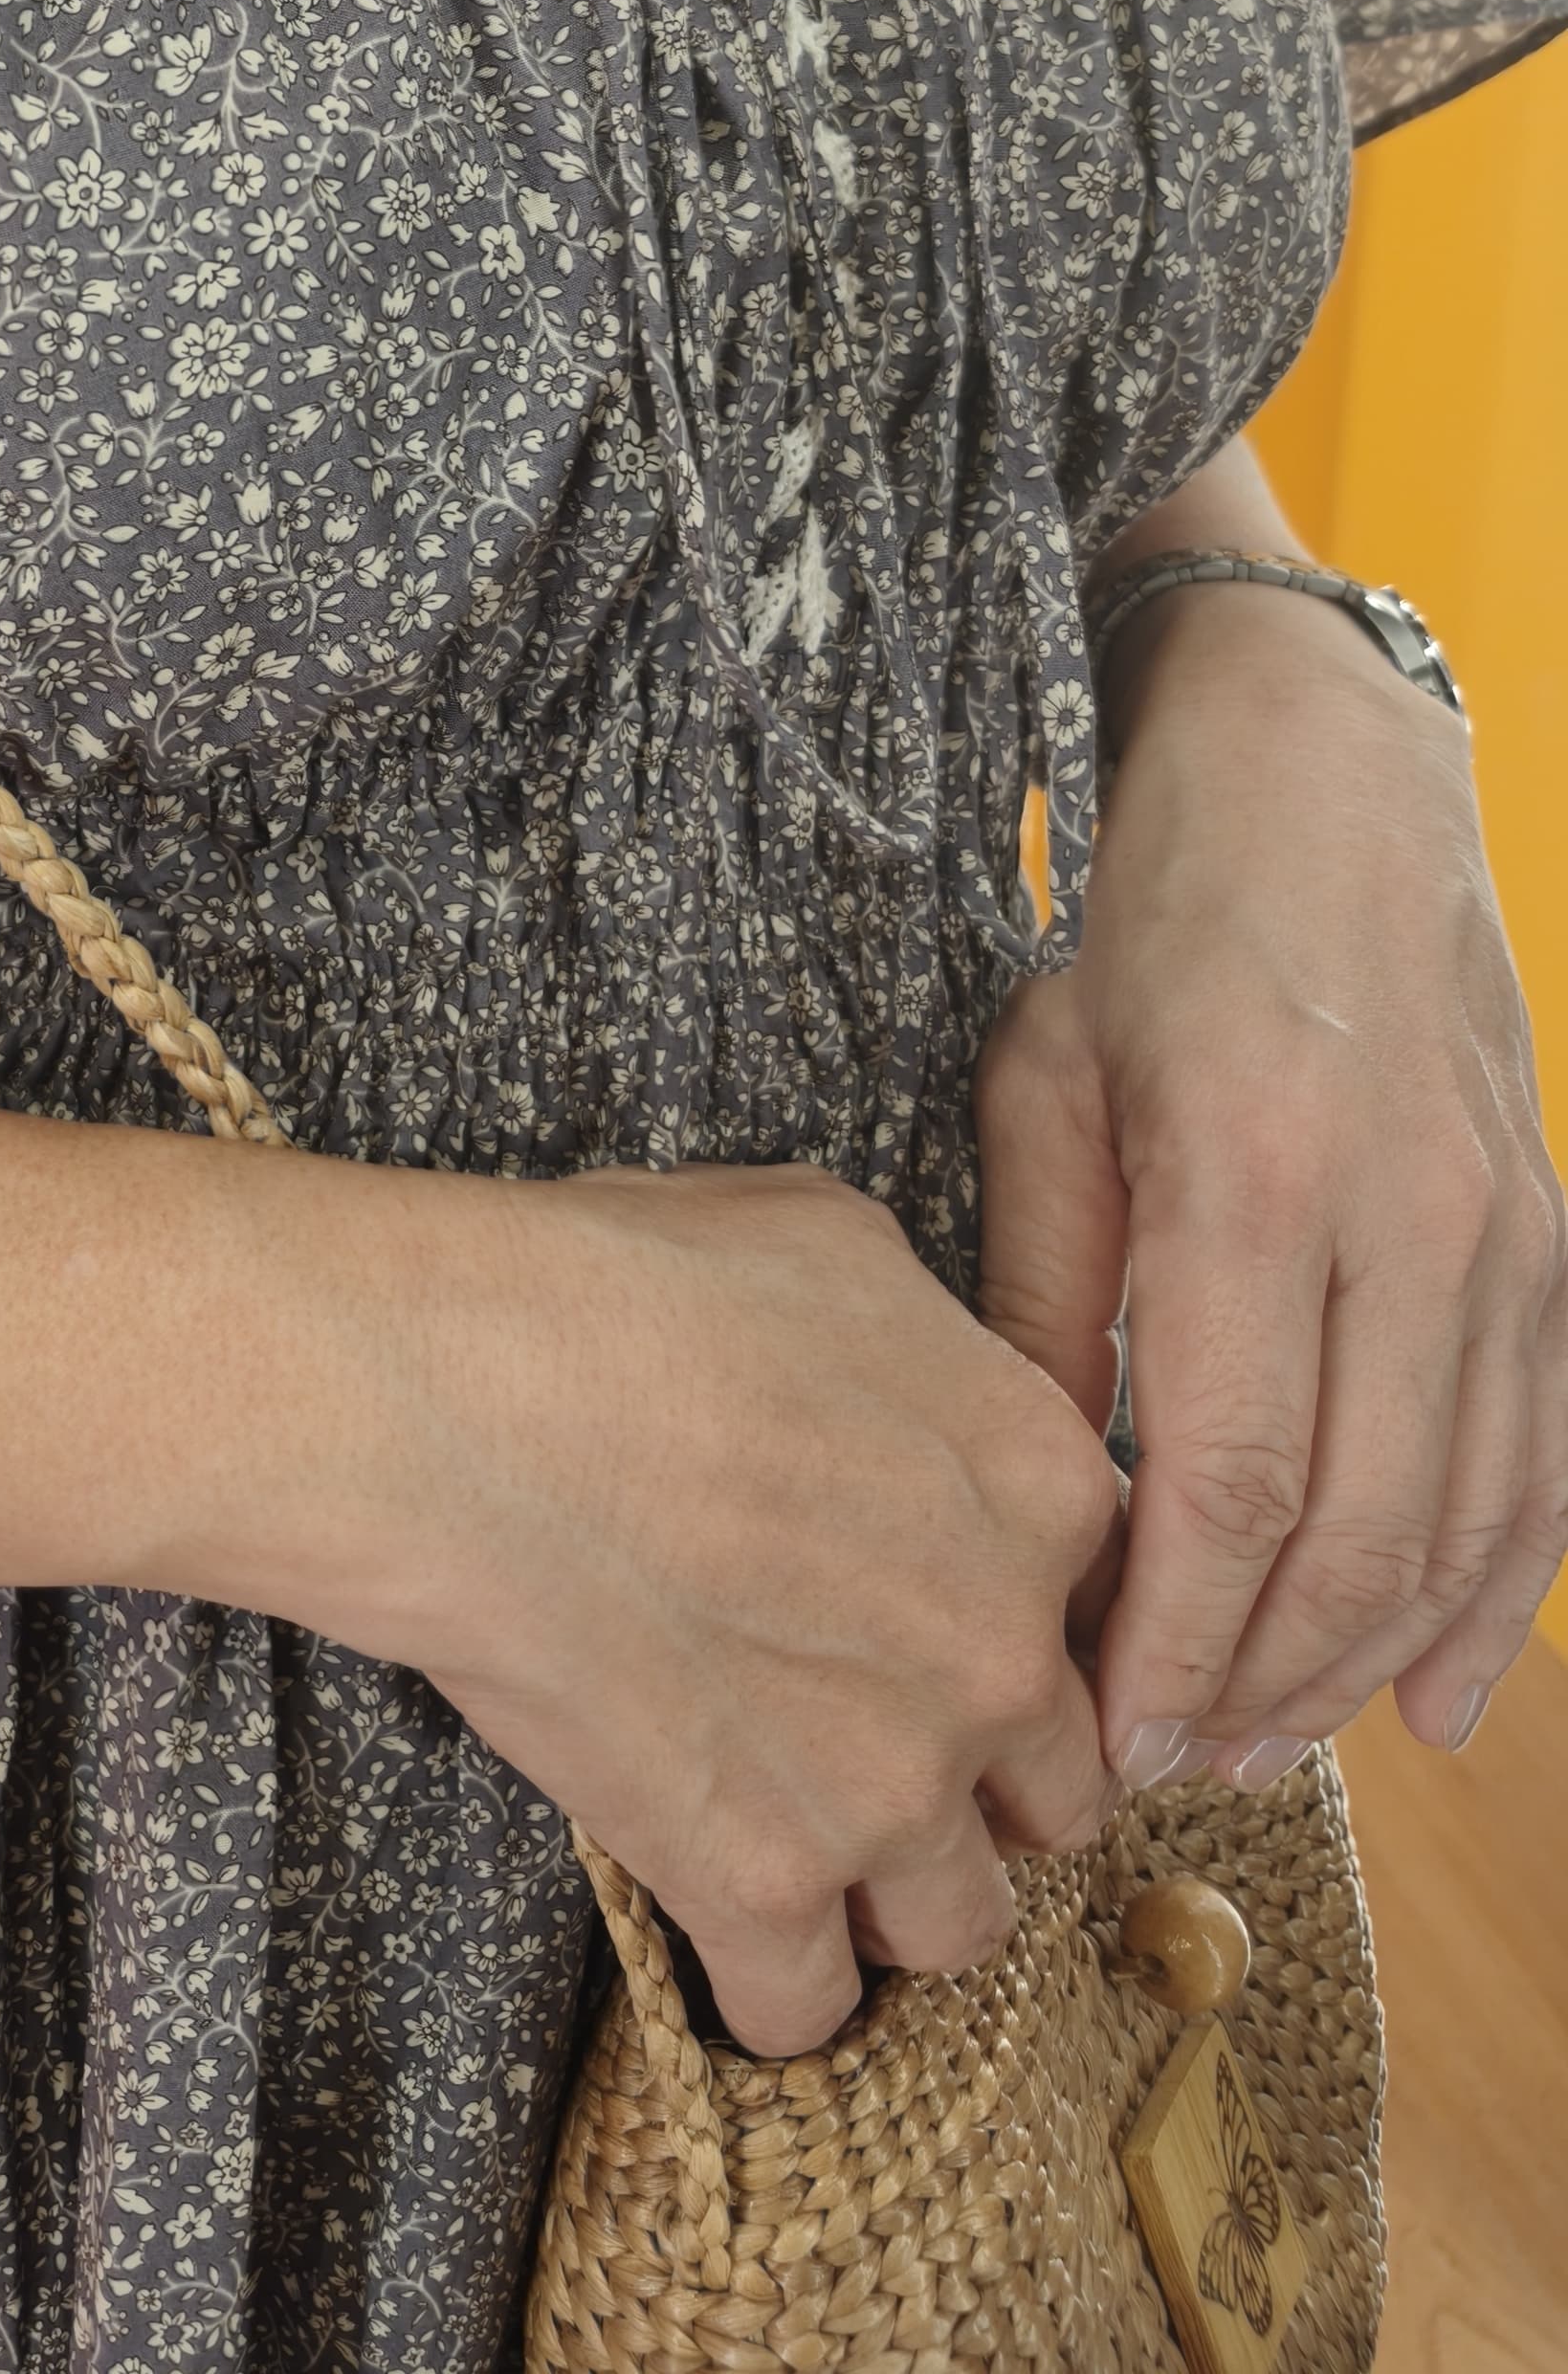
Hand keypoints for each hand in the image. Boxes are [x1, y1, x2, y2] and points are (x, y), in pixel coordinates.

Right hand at [347, 1160, 1120, 2058]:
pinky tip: (726, 1925)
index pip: (1108, 1607)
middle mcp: (1003, 1655)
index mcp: (1041, 1487)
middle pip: (1059, 1785)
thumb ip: (923, 1337)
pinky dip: (768, 1986)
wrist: (468, 1404)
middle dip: (982, 1775)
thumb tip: (915, 1369)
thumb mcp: (820, 1235)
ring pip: (960, 1925)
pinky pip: (803, 2007)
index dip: (1021, 1617)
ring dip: (894, 1897)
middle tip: (878, 1735)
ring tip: (811, 1844)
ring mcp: (892, 1788)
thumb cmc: (619, 1291)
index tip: (949, 1622)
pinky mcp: (761, 1882)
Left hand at [977, 580, 1567, 1792]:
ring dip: (1364, 1654)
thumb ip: (1044, 1291)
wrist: (1328, 783)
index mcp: (1252, 1182)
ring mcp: (1503, 1237)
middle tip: (1169, 1760)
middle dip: (1261, 1671)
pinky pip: (1542, 1459)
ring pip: (1461, 1515)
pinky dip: (1500, 1594)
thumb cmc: (1159, 927)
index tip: (1108, 1728)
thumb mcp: (1047, 1083)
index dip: (1174, 1632)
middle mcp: (1405, 1223)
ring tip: (1267, 1739)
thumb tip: (1027, 1484)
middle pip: (1353, 1526)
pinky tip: (1436, 1699)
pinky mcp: (1551, 1244)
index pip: (1226, 1481)